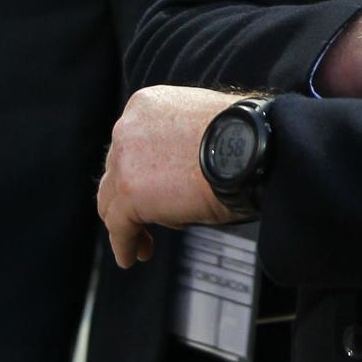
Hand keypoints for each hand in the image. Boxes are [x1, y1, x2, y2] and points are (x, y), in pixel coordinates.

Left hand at [97, 86, 244, 268]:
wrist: (250, 148)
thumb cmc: (242, 139)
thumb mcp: (201, 126)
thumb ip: (178, 142)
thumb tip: (176, 175)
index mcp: (147, 105)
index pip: (130, 145)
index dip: (137, 171)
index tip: (148, 190)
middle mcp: (128, 127)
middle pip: (116, 171)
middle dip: (127, 197)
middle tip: (143, 219)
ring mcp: (124, 159)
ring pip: (112, 199)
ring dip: (125, 223)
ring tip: (141, 243)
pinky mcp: (128, 191)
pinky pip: (118, 226)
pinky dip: (124, 244)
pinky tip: (132, 256)